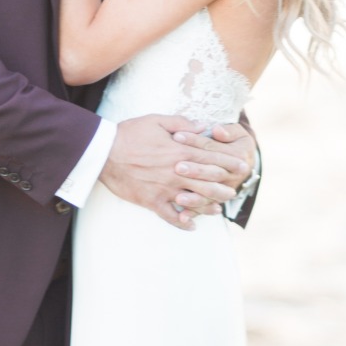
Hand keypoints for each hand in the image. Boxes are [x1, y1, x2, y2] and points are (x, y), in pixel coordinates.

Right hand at [100, 115, 239, 230]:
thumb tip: (202, 126)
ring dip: (208, 205)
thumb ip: (182, 123)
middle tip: (235, 190)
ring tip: (219, 209)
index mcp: (180, 151)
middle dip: (224, 186)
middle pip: (208, 182)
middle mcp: (176, 172)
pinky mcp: (152, 201)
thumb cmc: (129, 133)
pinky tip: (191, 225)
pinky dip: (182, 222)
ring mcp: (165, 189)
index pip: (211, 157)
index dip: (229, 162)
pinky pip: (170, 216)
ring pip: (194, 200)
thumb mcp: (157, 120)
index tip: (242, 165)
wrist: (104, 153)